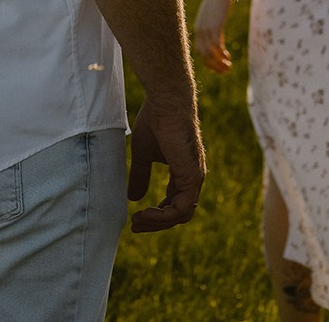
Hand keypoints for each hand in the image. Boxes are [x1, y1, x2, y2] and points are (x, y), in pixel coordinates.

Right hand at [127, 96, 205, 232]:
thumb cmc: (155, 121)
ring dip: (157, 222)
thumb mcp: (143, 153)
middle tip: (135, 226)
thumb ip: (140, 175)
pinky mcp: (191, 177)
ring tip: (137, 220)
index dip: (157, 215)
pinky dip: (163, 216)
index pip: (174, 204)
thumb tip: (133, 198)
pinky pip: (180, 209)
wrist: (165, 102)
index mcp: (184, 173)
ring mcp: (194, 178)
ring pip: (180, 215)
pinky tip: (145, 213)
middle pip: (178, 214)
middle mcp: (192, 178)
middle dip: (156, 223)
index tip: (136, 218)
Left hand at [194, 0, 233, 73]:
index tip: (218, 68)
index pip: (200, 52)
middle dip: (215, 66)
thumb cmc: (217, 3)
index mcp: (198, 30)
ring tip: (228, 68)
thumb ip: (215, 30)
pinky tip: (228, 58)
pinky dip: (222, 55)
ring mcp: (206, 30)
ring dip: (220, 63)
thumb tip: (218, 42)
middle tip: (225, 71)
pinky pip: (217, 47)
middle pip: (204, 56)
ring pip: (211, 54)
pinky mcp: (214, 27)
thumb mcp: (214, 19)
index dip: (209, 62)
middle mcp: (200, 32)